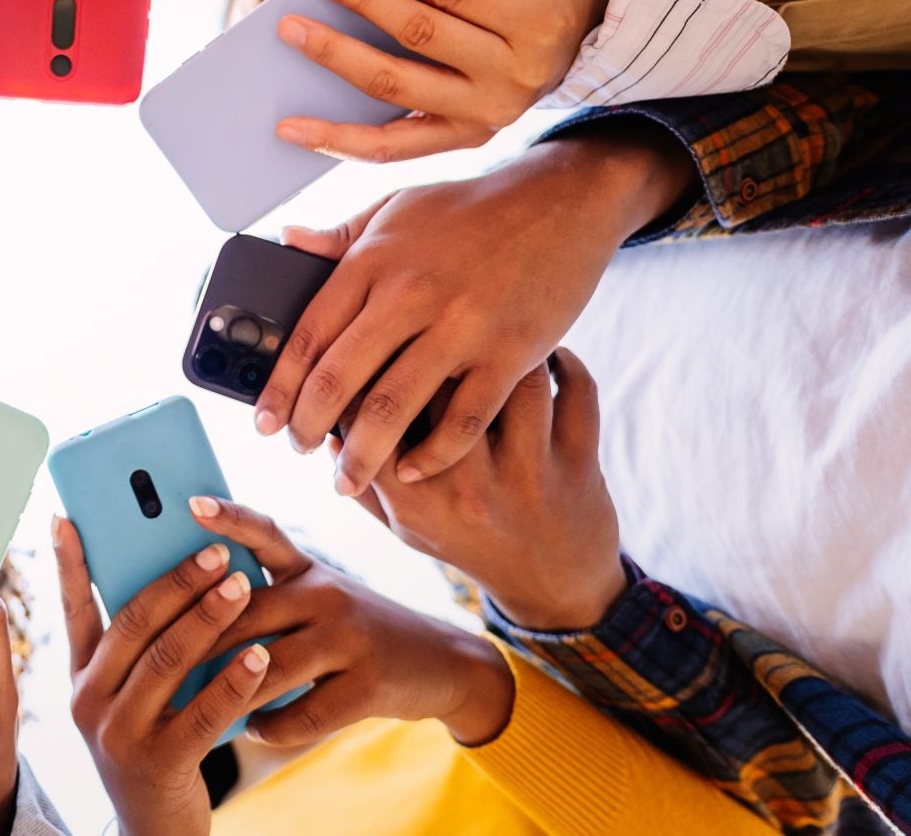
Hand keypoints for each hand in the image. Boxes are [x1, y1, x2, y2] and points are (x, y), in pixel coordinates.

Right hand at [53, 516, 268, 835]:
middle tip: (215, 549)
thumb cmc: (154, 749)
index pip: (72, 609)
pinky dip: (234, 679)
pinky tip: (260, 655)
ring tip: (243, 584)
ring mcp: (120, 734)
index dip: (71, 562)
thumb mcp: (129, 700)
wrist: (154, 833)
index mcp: (81, 678)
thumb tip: (173, 578)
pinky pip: (202, 711)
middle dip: (175, 580)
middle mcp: (89, 701)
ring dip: (209, 617)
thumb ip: (139, 651)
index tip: (69, 515)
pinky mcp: (158, 763)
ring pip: (167, 660)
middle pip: (132, 624)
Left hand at [191, 497, 514, 745]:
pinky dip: (271, 726)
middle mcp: (327, 594)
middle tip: (153, 666)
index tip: (191, 504)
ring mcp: (350, 638)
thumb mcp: (321, 598)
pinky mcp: (369, 685)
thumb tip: (192, 615)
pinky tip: (252, 730)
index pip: (264, 534)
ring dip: (228, 693)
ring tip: (195, 708)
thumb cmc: (360, 632)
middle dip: (194, 642)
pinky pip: (304, 712)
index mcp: (309, 570)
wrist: (444, 663)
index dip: (228, 517)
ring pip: (269, 667)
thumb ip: (269, 598)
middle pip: (245, 614)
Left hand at [252, 125, 693, 488]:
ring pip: (393, 409)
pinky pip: (463, 420)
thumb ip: (341, 236)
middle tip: (299, 451)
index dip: (279, 386)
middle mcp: (410, 294)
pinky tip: (411, 470)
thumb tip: (287, 241)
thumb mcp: (396, 207)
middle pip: (339, 380)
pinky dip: (433, 454)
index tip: (263, 421)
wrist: (562, 200)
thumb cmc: (470, 208)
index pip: (310, 335)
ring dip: (361, 455)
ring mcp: (462, 327)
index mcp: (374, 260)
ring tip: (346, 479)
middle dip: (308, 427)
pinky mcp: (509, 353)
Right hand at [274, 0, 618, 161]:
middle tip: (289, 28)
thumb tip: (328, 56)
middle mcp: (491, 109)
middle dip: (334, 54)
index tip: (285, 128)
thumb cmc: (501, 52)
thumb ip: (413, 83)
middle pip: (395, 83)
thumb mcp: (465, 85)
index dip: (332, 141)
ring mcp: (515, 65)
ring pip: (421, 32)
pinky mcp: (531, 19)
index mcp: (465, 134)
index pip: (388, 149)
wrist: (590, 21)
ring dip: (364, 1)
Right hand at [348, 350, 628, 630]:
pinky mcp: (580, 463)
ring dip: (506, 349)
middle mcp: (469, 487)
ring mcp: (529, 475)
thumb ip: (367, 484)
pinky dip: (566, 362)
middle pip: (439, 387)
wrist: (555, 590)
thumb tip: (330, 429)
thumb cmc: (470, 546)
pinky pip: (578, 390)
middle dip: (430, 345)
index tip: (371, 345)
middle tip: (432, 320)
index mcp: (417, 501)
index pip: (373, 416)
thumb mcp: (408, 528)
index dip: (366, 371)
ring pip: (517, 380)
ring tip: (492, 332)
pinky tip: (545, 352)